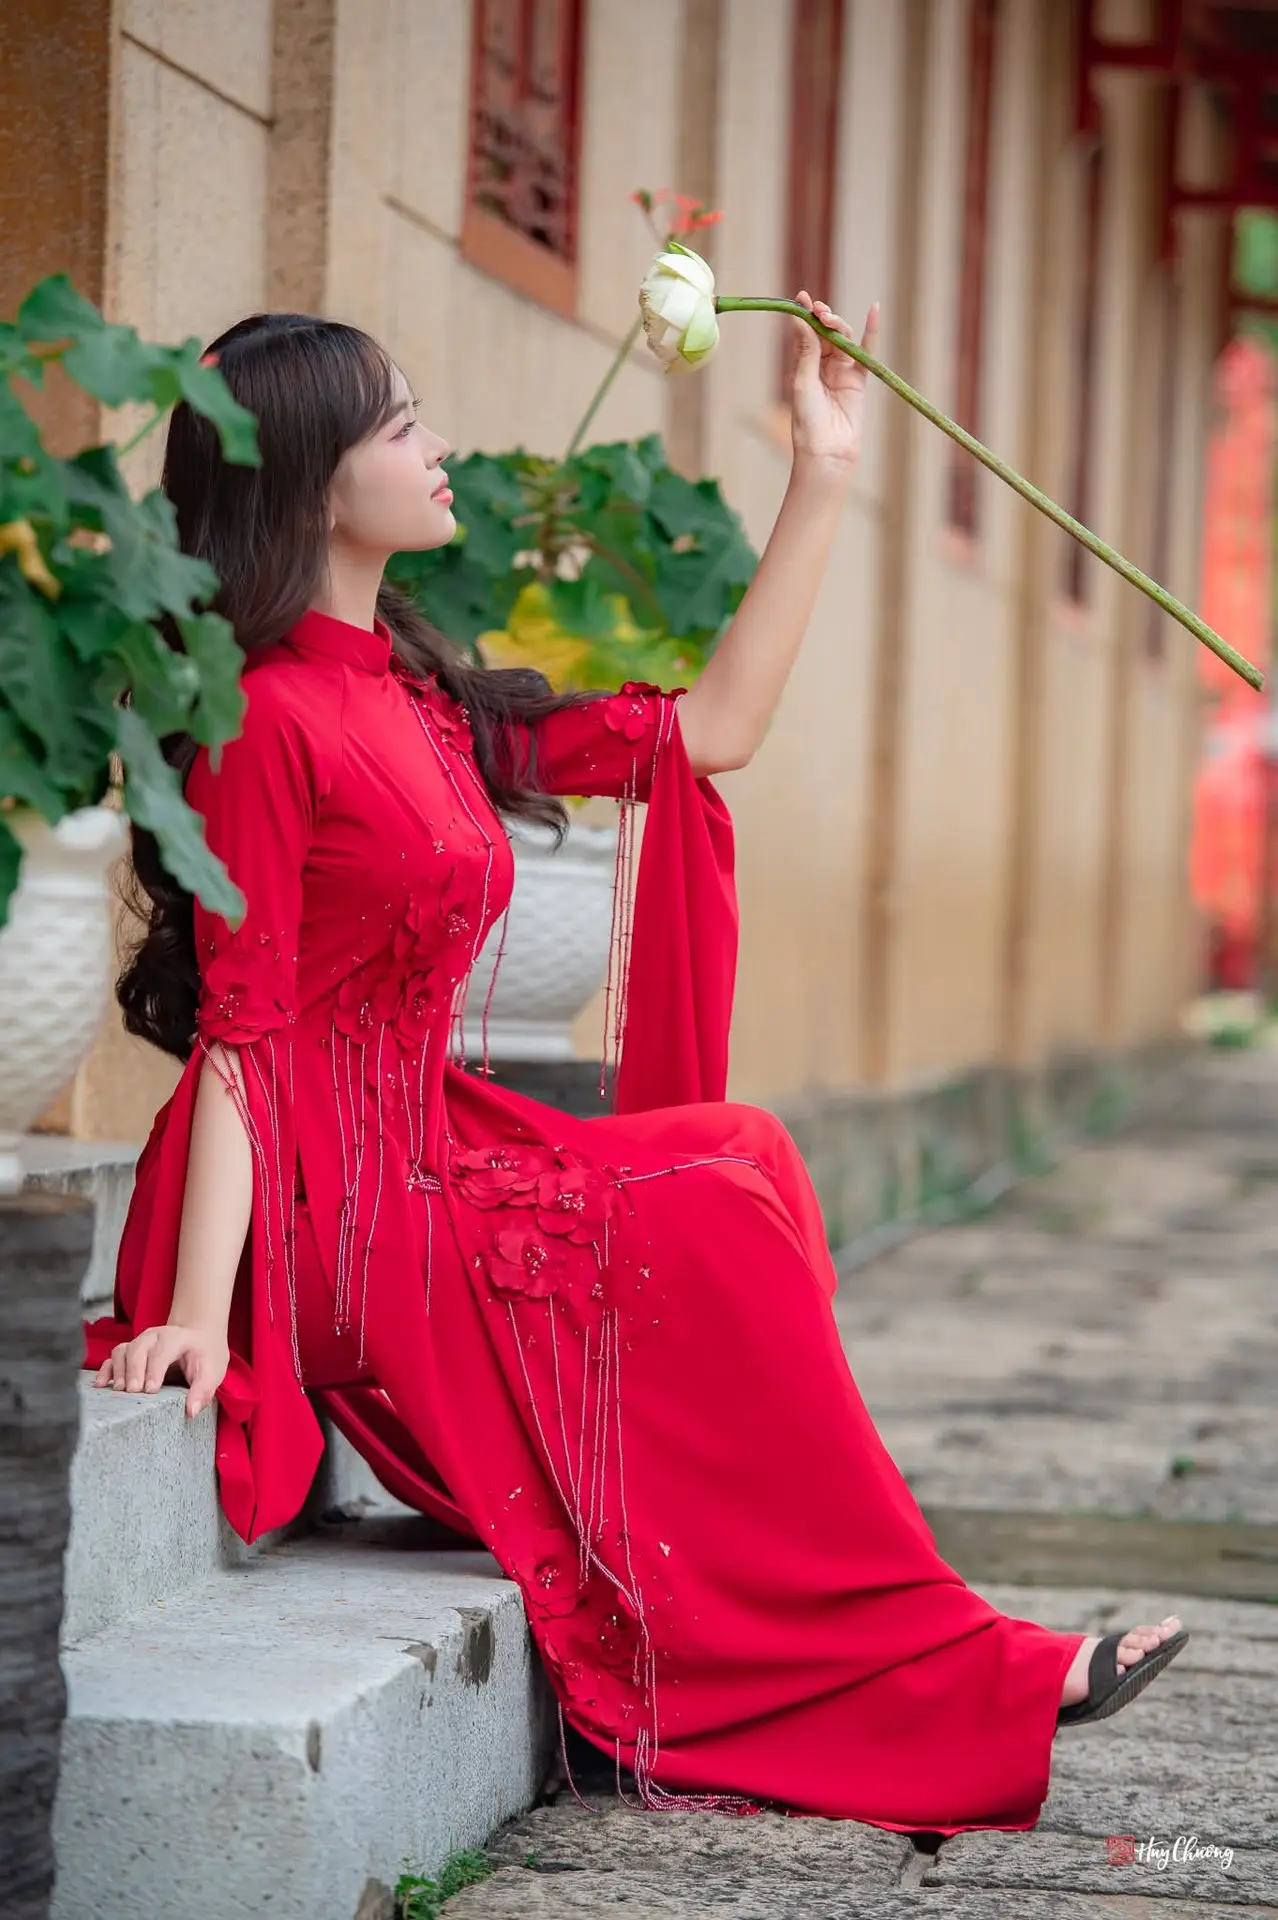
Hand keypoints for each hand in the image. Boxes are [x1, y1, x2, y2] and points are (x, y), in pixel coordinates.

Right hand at [92, 1323, 229, 1418]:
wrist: (198, 1336)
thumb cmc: (205, 1355)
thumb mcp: (213, 1370)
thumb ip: (203, 1390)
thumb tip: (191, 1411)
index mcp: (176, 1338)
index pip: (162, 1352)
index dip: (154, 1370)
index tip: (150, 1390)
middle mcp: (154, 1337)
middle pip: (137, 1349)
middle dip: (133, 1370)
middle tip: (132, 1392)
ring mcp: (139, 1343)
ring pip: (122, 1351)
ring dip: (118, 1370)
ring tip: (119, 1391)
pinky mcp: (129, 1352)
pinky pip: (112, 1358)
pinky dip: (105, 1370)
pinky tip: (101, 1385)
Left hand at [789, 292, 879, 481]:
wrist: (826, 451)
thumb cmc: (808, 422)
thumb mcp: (803, 382)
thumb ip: (806, 350)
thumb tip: (800, 318)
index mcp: (804, 366)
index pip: (806, 334)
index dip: (805, 315)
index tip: (802, 297)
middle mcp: (822, 366)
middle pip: (826, 333)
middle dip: (822, 318)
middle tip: (818, 311)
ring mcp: (842, 372)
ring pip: (843, 339)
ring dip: (838, 324)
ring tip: (829, 318)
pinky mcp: (860, 380)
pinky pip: (866, 352)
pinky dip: (871, 332)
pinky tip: (874, 311)